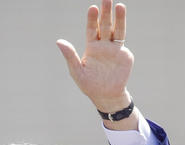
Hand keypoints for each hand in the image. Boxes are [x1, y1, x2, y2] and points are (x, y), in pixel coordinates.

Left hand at [57, 0, 136, 127]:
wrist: (106, 96)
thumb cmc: (89, 85)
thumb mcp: (77, 71)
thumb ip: (69, 56)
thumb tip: (59, 41)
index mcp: (92, 47)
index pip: (91, 29)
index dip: (92, 19)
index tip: (92, 8)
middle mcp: (104, 45)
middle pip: (105, 25)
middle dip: (106, 12)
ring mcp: (115, 49)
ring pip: (117, 30)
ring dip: (119, 19)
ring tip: (120, 6)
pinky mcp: (125, 55)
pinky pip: (123, 44)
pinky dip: (122, 34)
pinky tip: (120, 25)